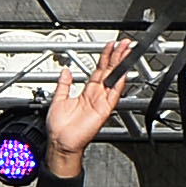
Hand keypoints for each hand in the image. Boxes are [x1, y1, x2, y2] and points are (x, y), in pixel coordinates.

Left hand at [42, 35, 137, 173]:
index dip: (105, 56)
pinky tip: (122, 73)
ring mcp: (101, 102)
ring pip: (114, 79)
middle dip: (117, 56)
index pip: (99, 70)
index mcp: (87, 92)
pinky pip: (113, 94)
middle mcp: (96, 96)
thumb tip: (65, 72)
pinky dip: (118, 83)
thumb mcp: (58, 99)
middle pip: (109, 71)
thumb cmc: (59, 127)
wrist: (60, 141)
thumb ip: (63, 84)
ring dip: (121, 66)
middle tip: (124, 44)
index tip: (110, 46)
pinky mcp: (103, 110)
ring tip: (127, 53)